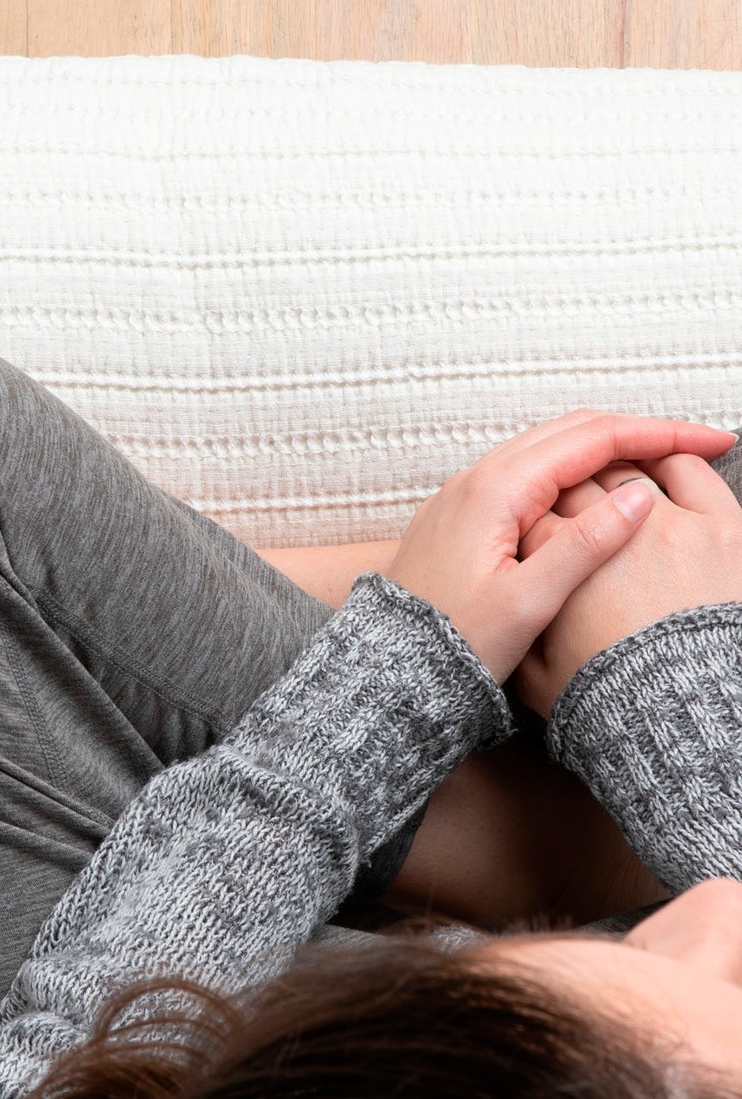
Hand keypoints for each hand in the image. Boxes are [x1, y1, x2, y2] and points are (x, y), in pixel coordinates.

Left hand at [383, 410, 736, 683]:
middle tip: (697, 445)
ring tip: (660, 464)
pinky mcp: (459, 516)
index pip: (593, 439)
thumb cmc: (452, 643)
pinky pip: (523, 473)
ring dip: (605, 449)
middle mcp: (474, 480)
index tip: (713, 440)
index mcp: (495, 491)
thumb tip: (639, 496)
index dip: (660, 434)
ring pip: (546, 449)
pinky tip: (598, 492)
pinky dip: (571, 470)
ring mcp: (462, 495)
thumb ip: (585, 545)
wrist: (388, 666)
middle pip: (571, 432)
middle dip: (638, 432)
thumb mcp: (529, 602)